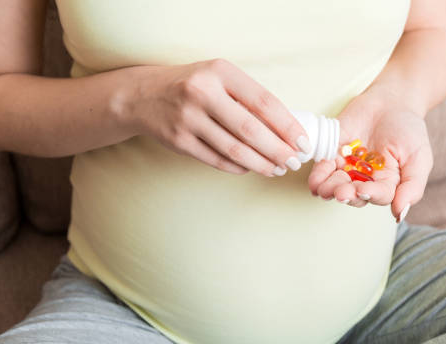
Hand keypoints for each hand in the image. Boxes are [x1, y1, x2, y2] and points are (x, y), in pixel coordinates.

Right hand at [119, 58, 309, 176]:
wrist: (143, 95)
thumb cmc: (193, 86)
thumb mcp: (219, 78)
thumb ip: (248, 98)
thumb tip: (286, 129)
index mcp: (220, 72)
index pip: (264, 102)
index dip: (287, 126)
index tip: (302, 142)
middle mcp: (202, 93)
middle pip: (251, 130)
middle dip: (278, 150)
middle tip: (293, 162)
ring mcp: (188, 118)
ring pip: (234, 150)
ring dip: (261, 164)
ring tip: (277, 168)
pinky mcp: (178, 140)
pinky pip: (216, 160)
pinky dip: (238, 167)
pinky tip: (251, 168)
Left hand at [308, 85, 432, 220]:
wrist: (392, 101)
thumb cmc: (409, 131)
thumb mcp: (419, 157)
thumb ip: (412, 186)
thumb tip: (400, 215)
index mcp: (387, 185)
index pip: (377, 195)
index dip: (370, 194)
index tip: (364, 190)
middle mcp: (364, 180)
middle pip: (353, 195)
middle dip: (346, 194)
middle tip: (342, 192)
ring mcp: (347, 168)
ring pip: (335, 185)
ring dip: (329, 189)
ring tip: (326, 188)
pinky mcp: (332, 154)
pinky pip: (323, 168)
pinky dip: (318, 175)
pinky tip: (315, 181)